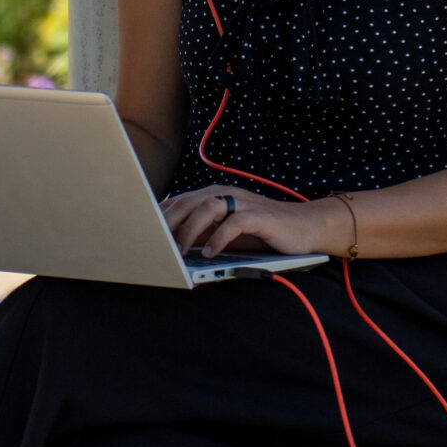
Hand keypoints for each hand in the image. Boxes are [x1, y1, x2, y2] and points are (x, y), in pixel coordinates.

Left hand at [159, 185, 330, 259]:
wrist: (305, 227)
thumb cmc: (263, 232)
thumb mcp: (226, 232)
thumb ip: (203, 231)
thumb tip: (171, 244)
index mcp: (214, 195)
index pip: (179, 202)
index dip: (159, 217)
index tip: (142, 233)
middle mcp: (225, 194)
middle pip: (188, 202)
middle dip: (167, 222)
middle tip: (153, 243)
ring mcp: (242, 203)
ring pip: (207, 208)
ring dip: (190, 230)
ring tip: (180, 251)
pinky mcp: (259, 216)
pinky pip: (234, 223)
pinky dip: (219, 238)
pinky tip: (210, 253)